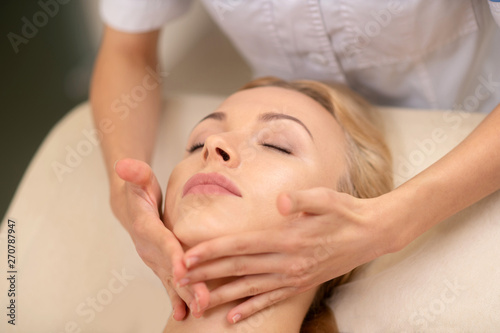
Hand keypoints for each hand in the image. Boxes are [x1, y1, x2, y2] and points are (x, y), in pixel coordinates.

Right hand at [112, 158, 209, 319]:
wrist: (128, 207)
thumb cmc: (138, 190)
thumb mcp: (138, 178)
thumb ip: (135, 172)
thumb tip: (125, 164)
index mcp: (145, 226)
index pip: (161, 241)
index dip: (171, 254)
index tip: (183, 268)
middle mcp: (148, 247)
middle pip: (169, 267)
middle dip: (185, 286)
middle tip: (200, 303)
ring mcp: (154, 258)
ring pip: (171, 279)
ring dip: (185, 296)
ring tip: (199, 312)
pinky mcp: (160, 264)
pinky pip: (169, 283)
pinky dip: (177, 298)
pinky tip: (185, 315)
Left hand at [179, 187, 399, 322]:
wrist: (371, 234)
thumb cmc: (345, 212)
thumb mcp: (326, 198)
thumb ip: (301, 200)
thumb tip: (280, 202)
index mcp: (288, 239)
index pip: (241, 246)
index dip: (213, 251)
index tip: (188, 256)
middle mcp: (287, 262)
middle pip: (238, 269)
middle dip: (206, 274)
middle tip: (179, 278)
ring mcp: (293, 277)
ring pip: (250, 288)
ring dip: (221, 294)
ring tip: (197, 300)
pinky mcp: (300, 285)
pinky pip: (270, 300)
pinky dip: (251, 309)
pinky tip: (234, 317)